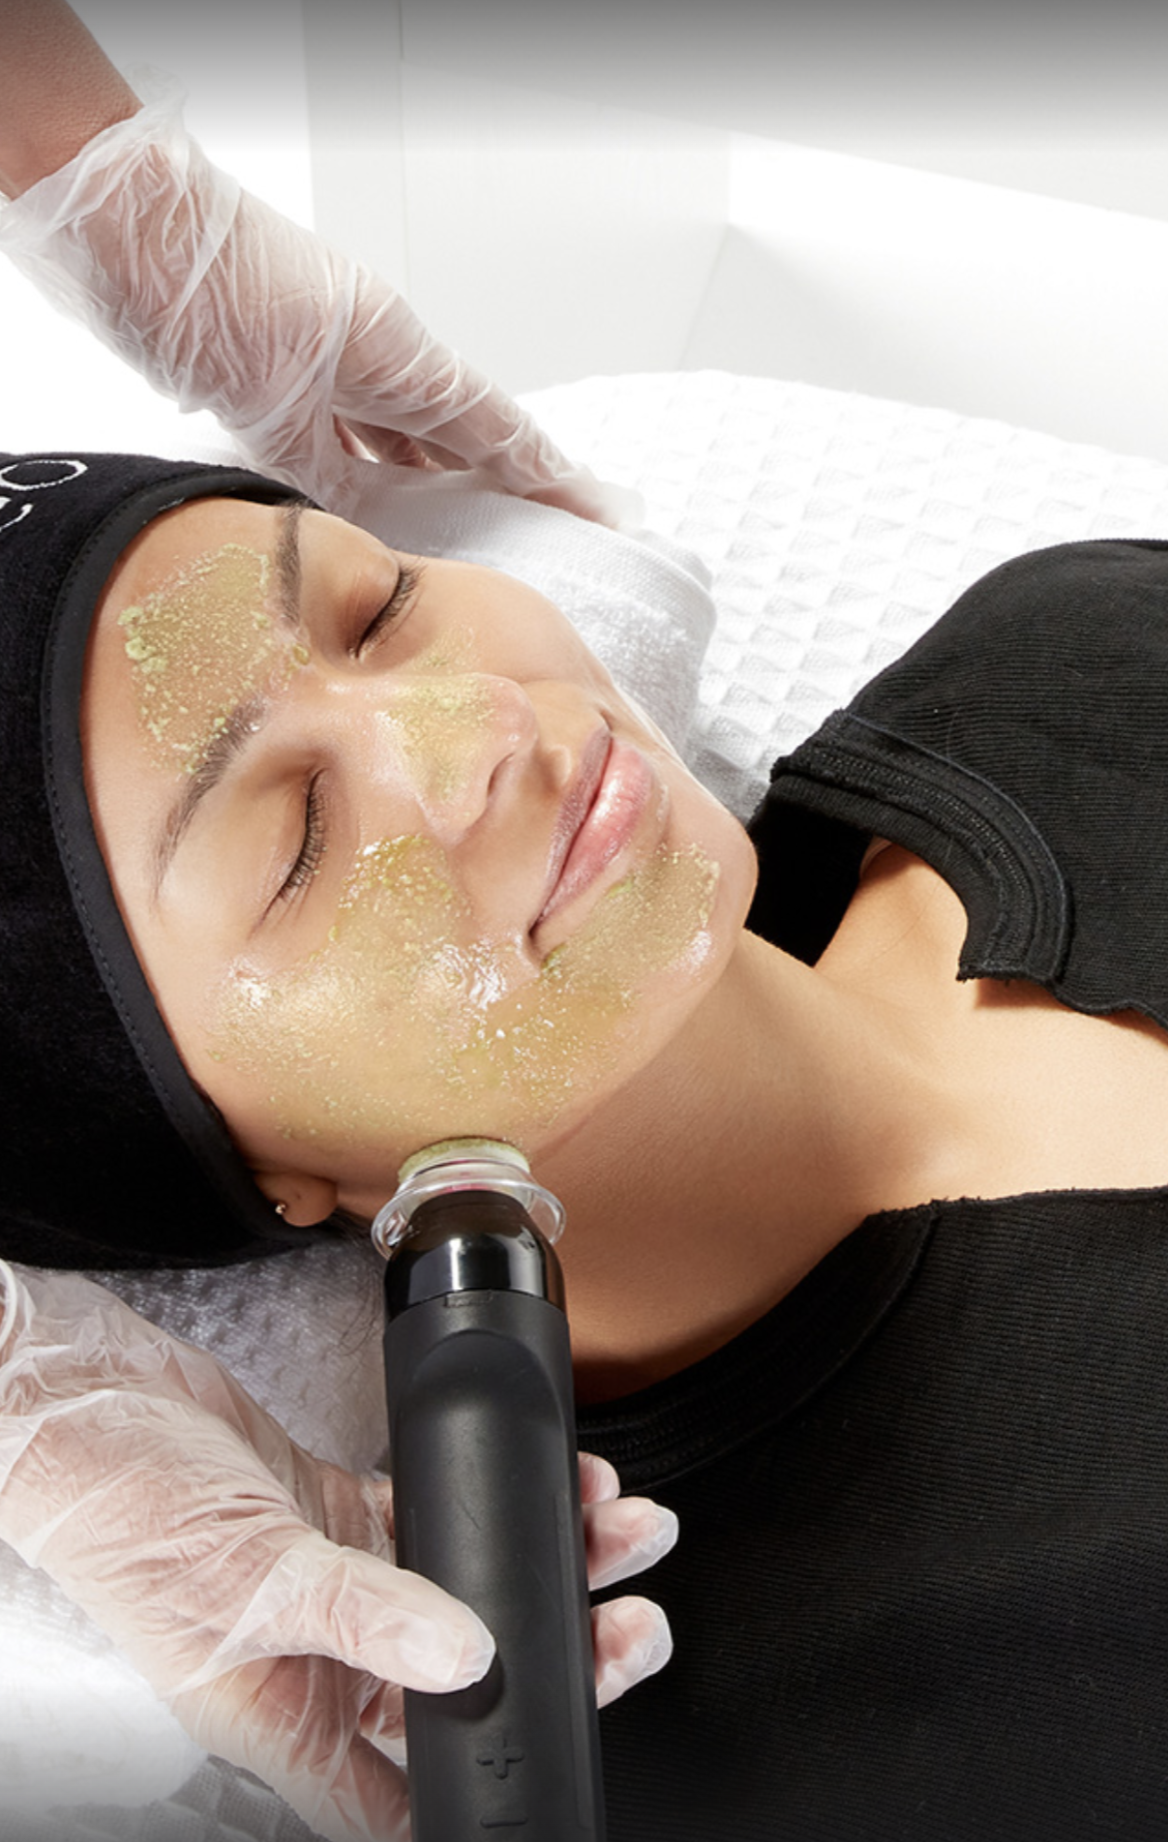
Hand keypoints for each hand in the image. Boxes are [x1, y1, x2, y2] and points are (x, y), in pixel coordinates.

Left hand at [0, 70, 636, 528]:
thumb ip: (328, 474)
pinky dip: (368, 470)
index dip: (555, 480)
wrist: (129, 223)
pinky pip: (351, 430)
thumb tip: (363, 525)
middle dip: (505, 489)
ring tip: (469, 542)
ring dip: (433, 485)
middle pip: (462, 435)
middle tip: (548, 540)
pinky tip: (373, 507)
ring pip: (404, 436)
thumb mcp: (277, 409)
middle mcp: (379, 354)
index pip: (500, 432)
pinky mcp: (290, 364)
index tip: (604, 514)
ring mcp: (337, 356)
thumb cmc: (207, 292)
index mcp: (400, 356)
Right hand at [0, 1262, 674, 1840]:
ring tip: (616, 1533)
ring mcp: (328, 1577)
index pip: (403, 1792)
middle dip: (554, 1656)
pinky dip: (488, 1502)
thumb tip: (469, 1652)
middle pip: (459, 1682)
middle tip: (630, 1629)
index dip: (484, 1789)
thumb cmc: (118, 1510)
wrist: (77, 1395)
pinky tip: (544, 1485)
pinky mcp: (330, 1506)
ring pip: (459, 1590)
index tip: (566, 1760)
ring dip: (539, 1566)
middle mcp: (315, 1656)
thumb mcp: (250, 1579)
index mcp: (285, 1714)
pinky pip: (428, 1515)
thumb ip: (367, 1614)